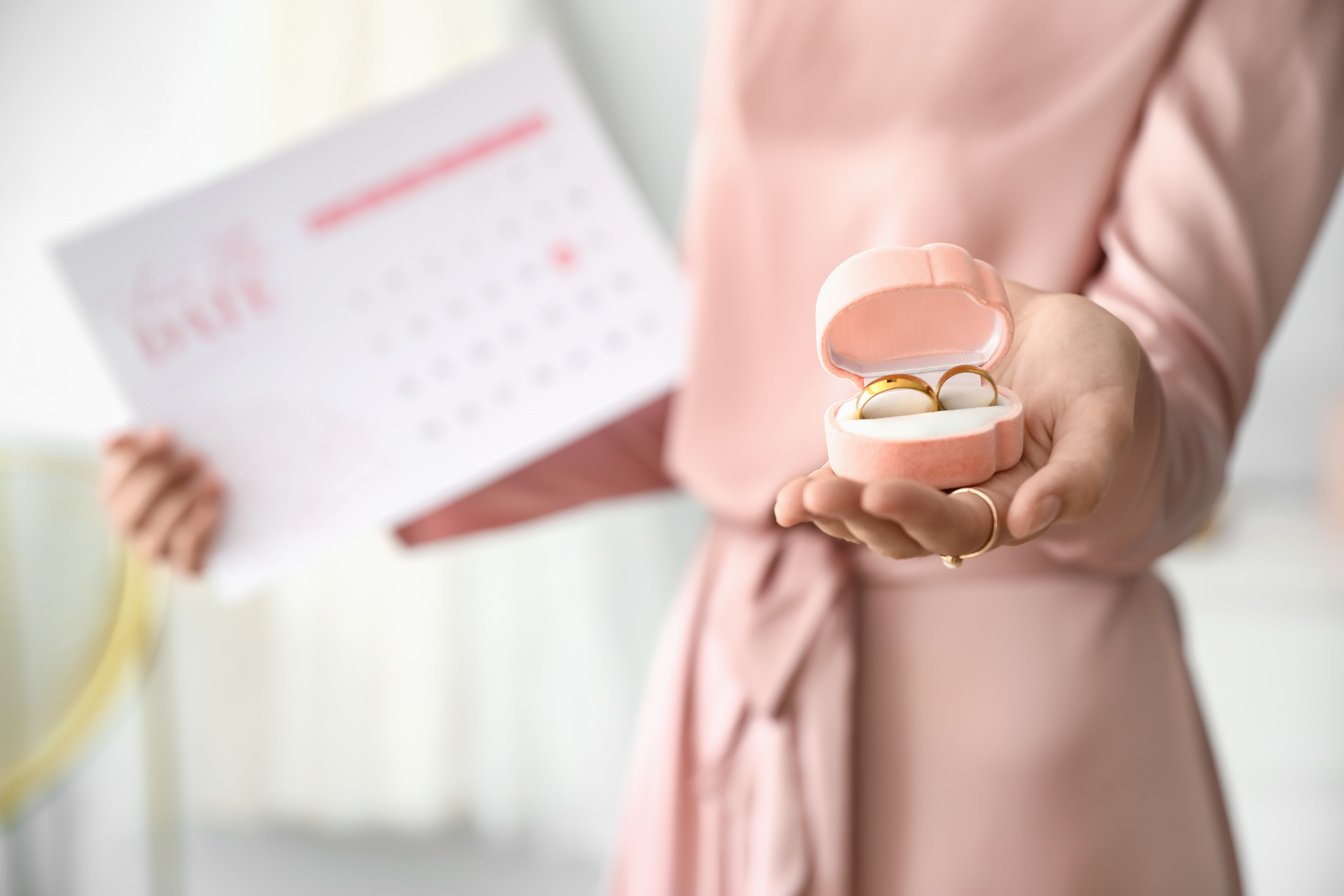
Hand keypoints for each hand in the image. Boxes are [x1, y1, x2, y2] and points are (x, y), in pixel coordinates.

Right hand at [99, 428, 225, 575]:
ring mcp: (153, 549)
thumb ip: (153, 438)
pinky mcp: (185, 566)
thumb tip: (113, 439)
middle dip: (161, 480)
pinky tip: (215, 506)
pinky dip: (198, 530)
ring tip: (214, 478)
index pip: (114, 475)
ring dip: (182, 504)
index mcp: (115, 490)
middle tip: (197, 456)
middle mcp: (126, 524)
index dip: (136, 454)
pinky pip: (185, 559)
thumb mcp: (179, 447)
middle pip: (126, 512)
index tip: (167, 433)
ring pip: (153, 538)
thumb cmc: (202, 466)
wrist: (244, 507)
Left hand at [775, 280, 1141, 560]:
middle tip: (815, 497)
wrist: (1065, 334)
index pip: (961, 524)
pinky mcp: (898, 438)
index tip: (879, 493)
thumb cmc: (1095, 375)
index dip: (918, 514)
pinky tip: (790, 498)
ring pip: (872, 509)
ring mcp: (927, 469)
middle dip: (857, 514)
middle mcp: (963, 495)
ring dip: (832, 509)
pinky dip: (824, 483)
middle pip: (902, 526)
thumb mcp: (1104, 416)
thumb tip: (1030, 522)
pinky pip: (856, 470)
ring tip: (792, 504)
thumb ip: (1082, 473)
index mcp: (1013, 504)